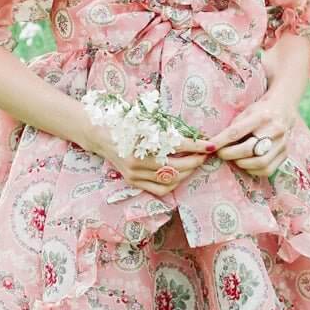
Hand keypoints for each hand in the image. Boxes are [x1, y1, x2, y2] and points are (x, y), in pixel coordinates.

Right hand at [87, 130, 206, 198]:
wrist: (99, 134)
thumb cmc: (125, 122)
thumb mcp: (146, 121)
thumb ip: (167, 130)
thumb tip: (194, 136)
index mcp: (140, 141)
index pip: (176, 145)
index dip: (196, 145)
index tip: (210, 144)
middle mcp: (136, 161)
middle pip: (175, 167)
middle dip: (194, 161)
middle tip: (204, 154)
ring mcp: (134, 174)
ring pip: (169, 181)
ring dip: (186, 173)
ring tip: (194, 162)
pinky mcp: (132, 181)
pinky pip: (160, 189)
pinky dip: (174, 183)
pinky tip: (181, 173)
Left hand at [207, 96, 295, 177]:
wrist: (283, 111)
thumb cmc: (258, 112)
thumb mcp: (245, 113)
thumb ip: (233, 127)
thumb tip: (215, 145)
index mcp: (262, 116)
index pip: (237, 132)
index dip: (221, 141)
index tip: (210, 147)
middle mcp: (275, 130)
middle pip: (249, 149)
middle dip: (231, 154)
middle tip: (221, 154)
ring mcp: (282, 144)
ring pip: (260, 162)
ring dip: (242, 164)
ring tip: (235, 159)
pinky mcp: (285, 154)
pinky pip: (267, 170)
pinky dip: (253, 170)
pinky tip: (247, 164)